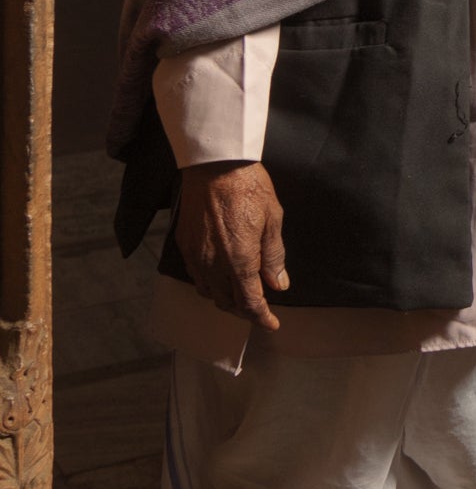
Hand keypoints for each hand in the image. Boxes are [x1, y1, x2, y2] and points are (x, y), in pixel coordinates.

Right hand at [177, 160, 287, 327]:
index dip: (261, 317)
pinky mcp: (184, 244)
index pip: (250, 302)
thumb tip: (279, 284)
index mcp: (239, 260)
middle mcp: (213, 264)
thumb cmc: (248, 186)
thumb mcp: (272, 219)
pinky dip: (209, 284)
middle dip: (244, 310)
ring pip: (208, 292)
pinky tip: (220, 276)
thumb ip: (274, 256)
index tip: (271, 324)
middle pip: (227, 302)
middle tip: (259, 308)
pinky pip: (195, 275)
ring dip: (225, 299)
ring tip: (240, 294)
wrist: (214, 164)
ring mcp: (195, 255)